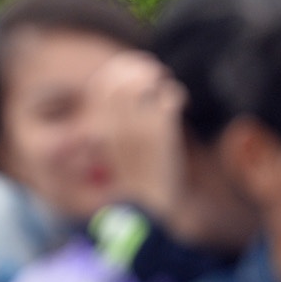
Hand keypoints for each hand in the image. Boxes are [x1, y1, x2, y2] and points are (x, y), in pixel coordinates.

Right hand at [86, 51, 186, 222]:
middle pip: (122, 81)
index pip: (101, 85)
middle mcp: (118, 128)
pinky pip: (167, 99)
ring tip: (167, 87)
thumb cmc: (138, 183)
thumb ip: (120, 127)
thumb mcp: (119, 153)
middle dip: (139, 69)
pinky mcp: (163, 137)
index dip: (117, 70)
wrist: (150, 212)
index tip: (132, 69)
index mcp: (104, 131)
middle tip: (156, 74)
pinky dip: (175, 94)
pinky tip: (179, 101)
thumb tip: (130, 97)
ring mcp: (139, 131)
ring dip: (158, 79)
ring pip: (144, 85)